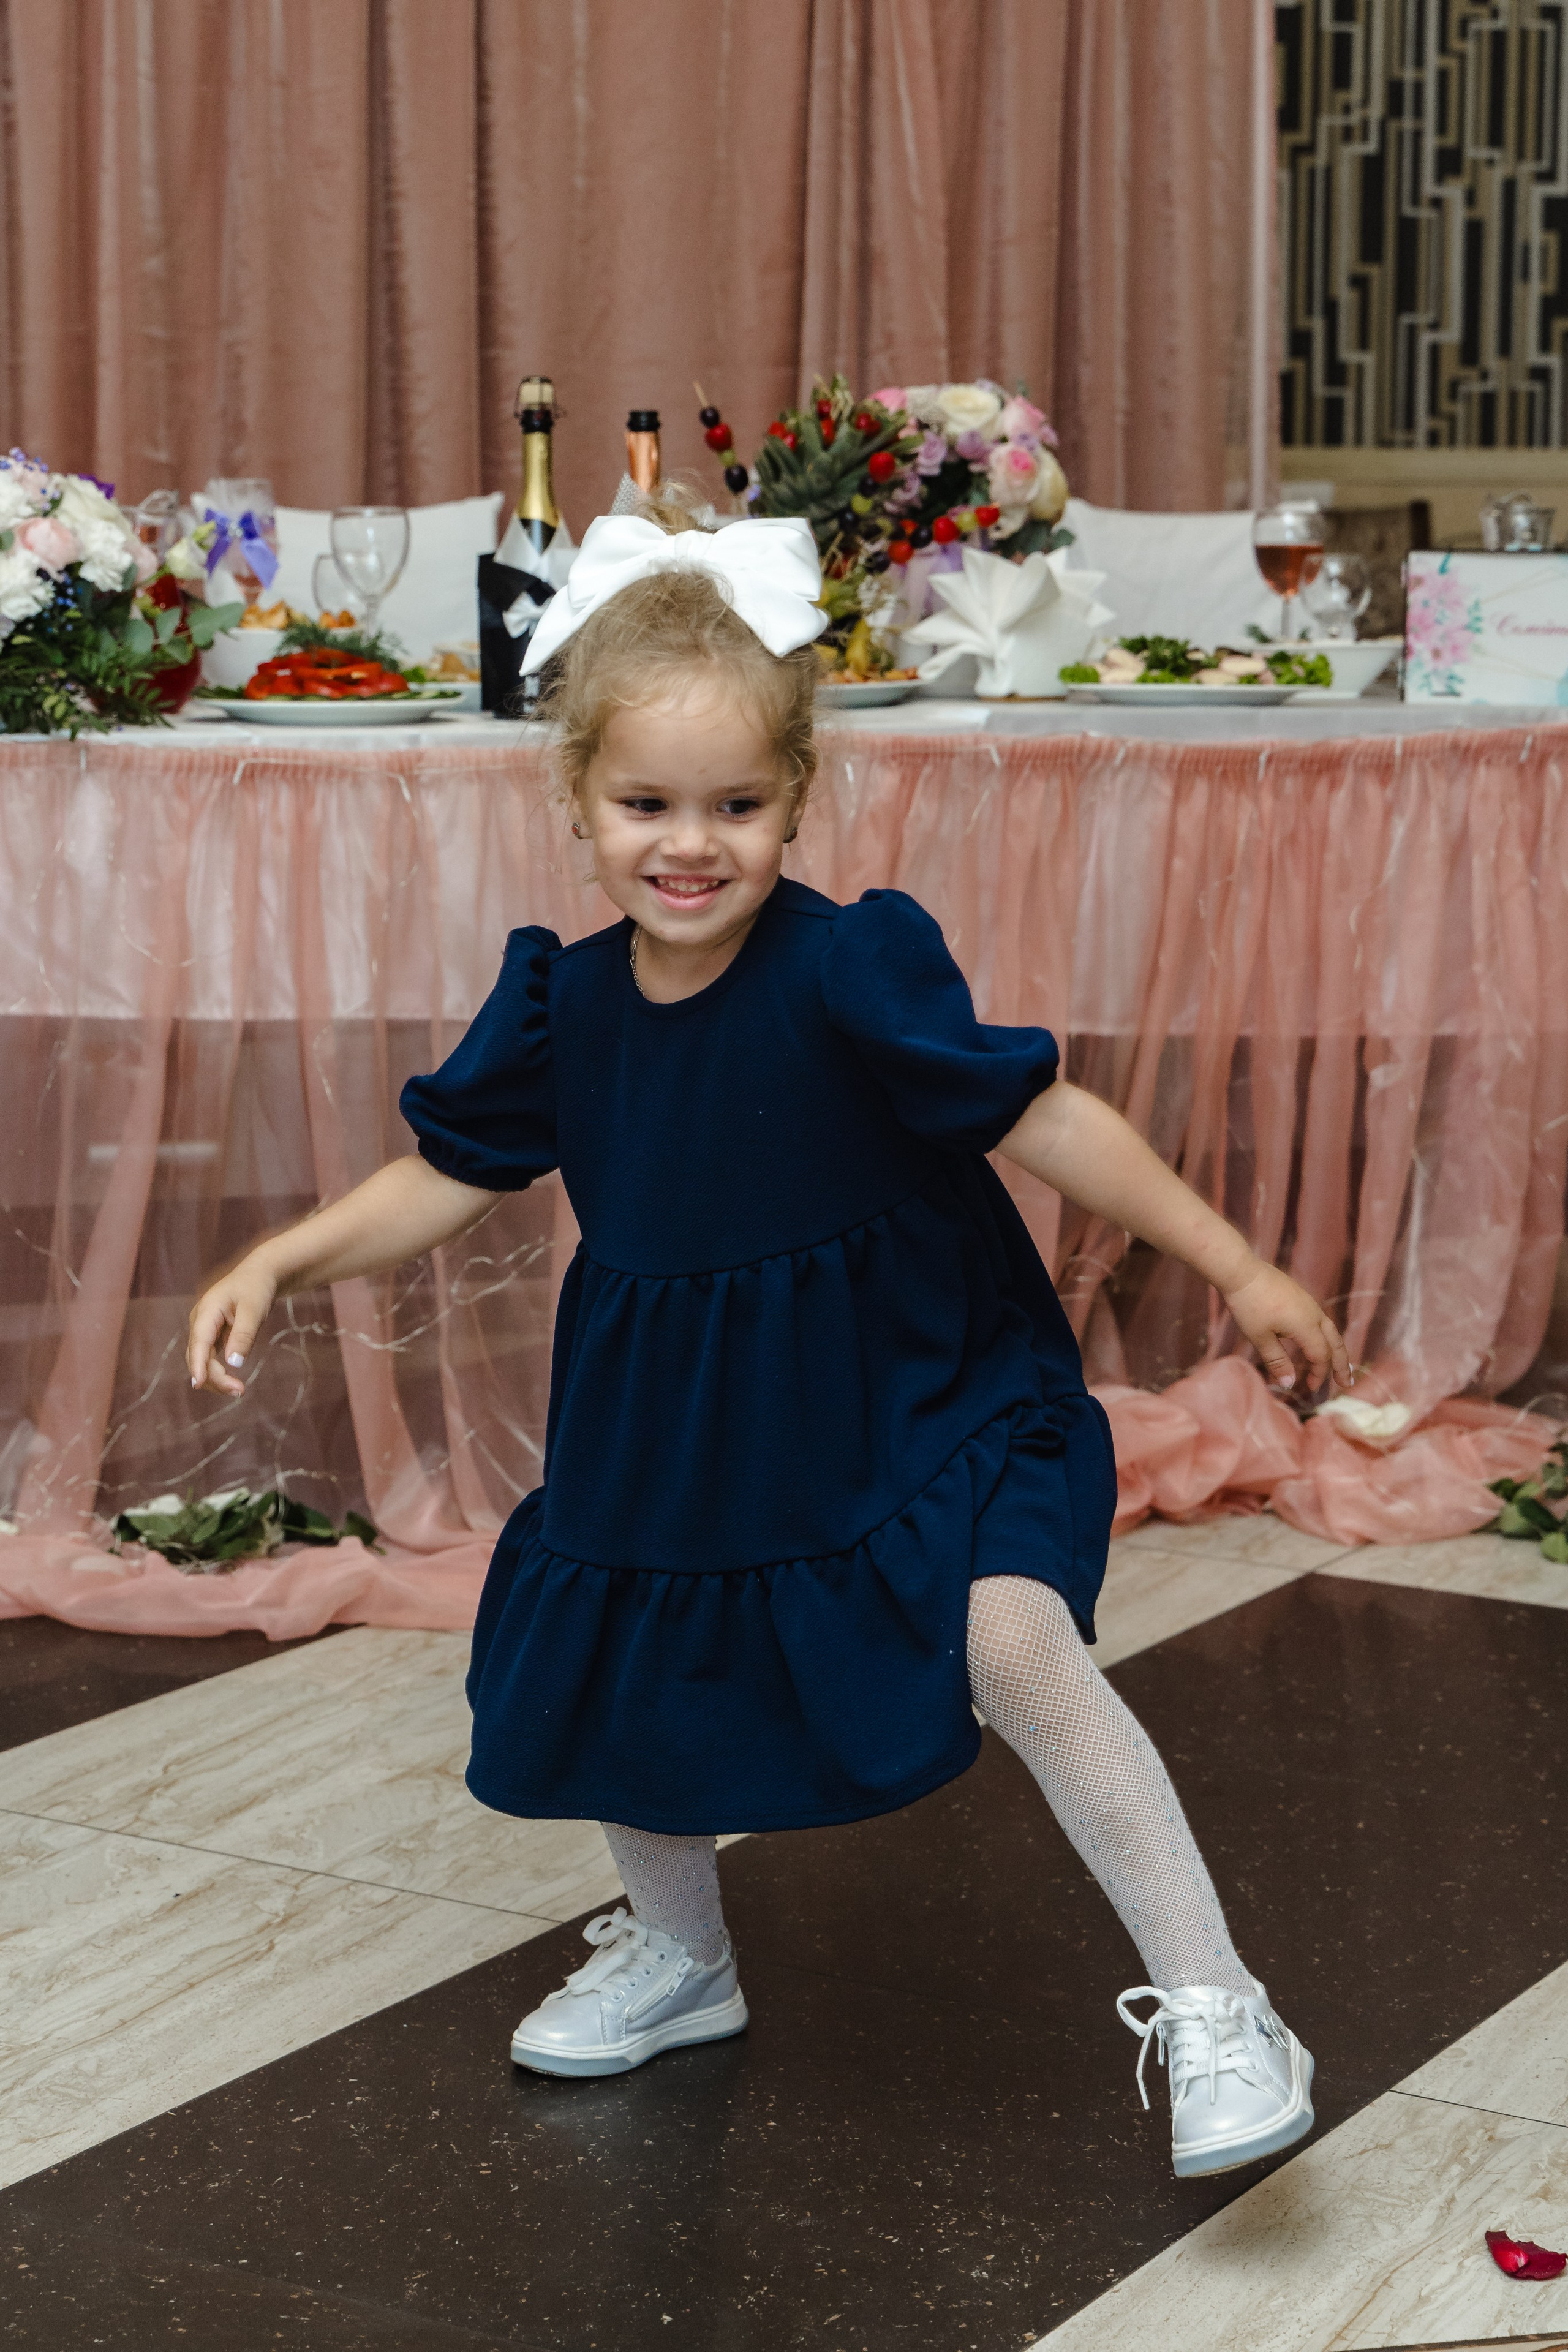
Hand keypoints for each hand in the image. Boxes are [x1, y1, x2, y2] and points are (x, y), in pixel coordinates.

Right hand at [188, 1252, 277, 1395]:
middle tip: (239, 1391)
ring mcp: (204, 1330)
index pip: (198, 1342)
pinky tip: (232, 1383)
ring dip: (216, 1378)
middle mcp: (200, 1322)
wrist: (260, 1275)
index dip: (197, 1365)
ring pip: (202, 1361)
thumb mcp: (254, 1309)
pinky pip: (209, 1359)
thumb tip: (234, 1363)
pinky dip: (219, 1372)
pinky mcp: (212, 1336)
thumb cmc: (256, 1288)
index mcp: (207, 1311)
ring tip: (238, 1391)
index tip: (198, 1385)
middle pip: (197, 1356)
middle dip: (213, 1377)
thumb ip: (244, 1335)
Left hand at [1223, 1259, 1351, 1393]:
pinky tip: (1319, 1343)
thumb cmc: (1249, 1305)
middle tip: (1346, 1383)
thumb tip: (1290, 1384)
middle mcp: (1313, 1314)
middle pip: (1335, 1343)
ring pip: (1331, 1331)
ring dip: (1337, 1350)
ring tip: (1340, 1366)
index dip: (1318, 1374)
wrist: (1242, 1271)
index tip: (1309, 1388)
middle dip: (1341, 1365)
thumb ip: (1277, 1361)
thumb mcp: (1260, 1338)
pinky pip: (1321, 1321)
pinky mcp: (1302, 1298)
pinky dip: (1326, 1337)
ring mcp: (1309, 1304)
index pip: (1321, 1356)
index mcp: (1306, 1326)